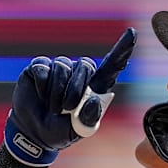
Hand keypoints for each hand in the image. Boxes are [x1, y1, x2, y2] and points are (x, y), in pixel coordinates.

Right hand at [4, 27, 136, 166]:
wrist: (34, 134)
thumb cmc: (61, 131)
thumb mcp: (79, 130)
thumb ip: (89, 118)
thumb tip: (93, 100)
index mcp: (95, 87)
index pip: (112, 65)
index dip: (122, 49)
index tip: (132, 33)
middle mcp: (79, 73)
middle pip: (85, 66)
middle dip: (75, 90)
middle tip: (67, 109)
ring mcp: (59, 68)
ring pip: (62, 67)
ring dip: (56, 92)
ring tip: (53, 107)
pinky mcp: (40, 66)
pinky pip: (43, 67)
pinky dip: (42, 86)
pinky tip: (40, 95)